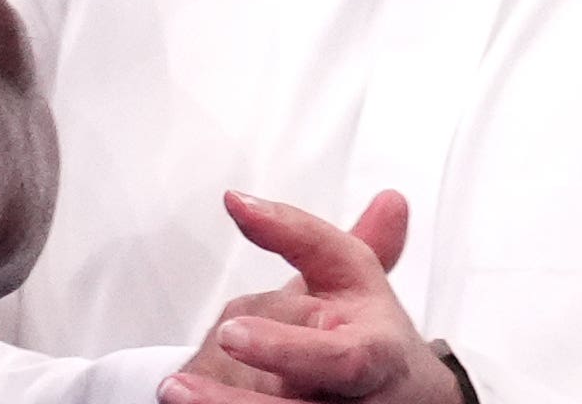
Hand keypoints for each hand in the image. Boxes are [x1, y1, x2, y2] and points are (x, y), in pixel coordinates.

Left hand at [159, 191, 458, 403]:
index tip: (231, 333)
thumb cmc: (368, 325)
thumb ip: (297, 233)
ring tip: (174, 393)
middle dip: (237, 402)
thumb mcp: (348, 271)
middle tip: (177, 386)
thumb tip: (235, 199)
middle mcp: (361, 401)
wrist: (407, 393)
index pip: (340, 359)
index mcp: (377, 353)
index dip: (287, 350)